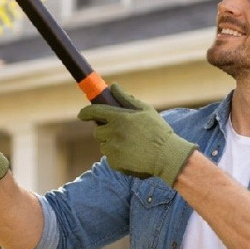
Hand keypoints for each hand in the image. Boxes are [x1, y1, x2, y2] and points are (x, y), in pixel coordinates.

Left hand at [77, 84, 196, 185]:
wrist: (167, 156)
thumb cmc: (158, 131)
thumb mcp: (145, 110)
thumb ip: (126, 98)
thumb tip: (113, 86)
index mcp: (120, 118)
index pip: (95, 112)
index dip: (86, 112)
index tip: (82, 114)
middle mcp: (113, 133)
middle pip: (98, 131)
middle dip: (105, 130)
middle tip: (120, 132)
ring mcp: (113, 149)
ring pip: (104, 144)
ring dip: (112, 143)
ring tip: (131, 144)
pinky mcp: (115, 162)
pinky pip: (110, 157)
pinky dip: (117, 155)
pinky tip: (131, 154)